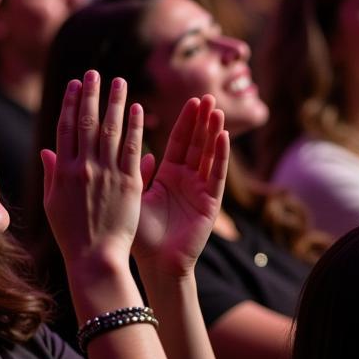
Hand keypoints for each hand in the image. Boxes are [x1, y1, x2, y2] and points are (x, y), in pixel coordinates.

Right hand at [41, 73, 142, 272]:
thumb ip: (51, 174)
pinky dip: (135, 127)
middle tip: (95, 73)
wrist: (95, 258)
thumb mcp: (52, 204)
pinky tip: (137, 109)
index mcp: (63, 171)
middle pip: (87, 122)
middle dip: (91, 94)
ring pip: (111, 130)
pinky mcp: (129, 183)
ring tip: (119, 82)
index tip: (75, 84)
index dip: (70, 103)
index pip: (65, 128)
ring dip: (115, 102)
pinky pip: (133, 148)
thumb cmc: (71, 235)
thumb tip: (45, 150)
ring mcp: (107, 174)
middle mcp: (84, 168)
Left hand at [134, 96, 228, 278]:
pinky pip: (215, 175)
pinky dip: (220, 155)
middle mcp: (187, 180)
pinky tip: (223, 136)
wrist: (155, 264)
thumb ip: (137, 172)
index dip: (185, 122)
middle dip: (202, 121)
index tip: (190, 99)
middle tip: (207, 95)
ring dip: (213, 132)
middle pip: (196, 144)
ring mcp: (200, 190)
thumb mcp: (134, 195)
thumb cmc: (140, 235)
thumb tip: (140, 152)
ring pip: (208, 155)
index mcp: (168, 176)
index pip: (178, 142)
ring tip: (216, 109)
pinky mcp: (210, 203)